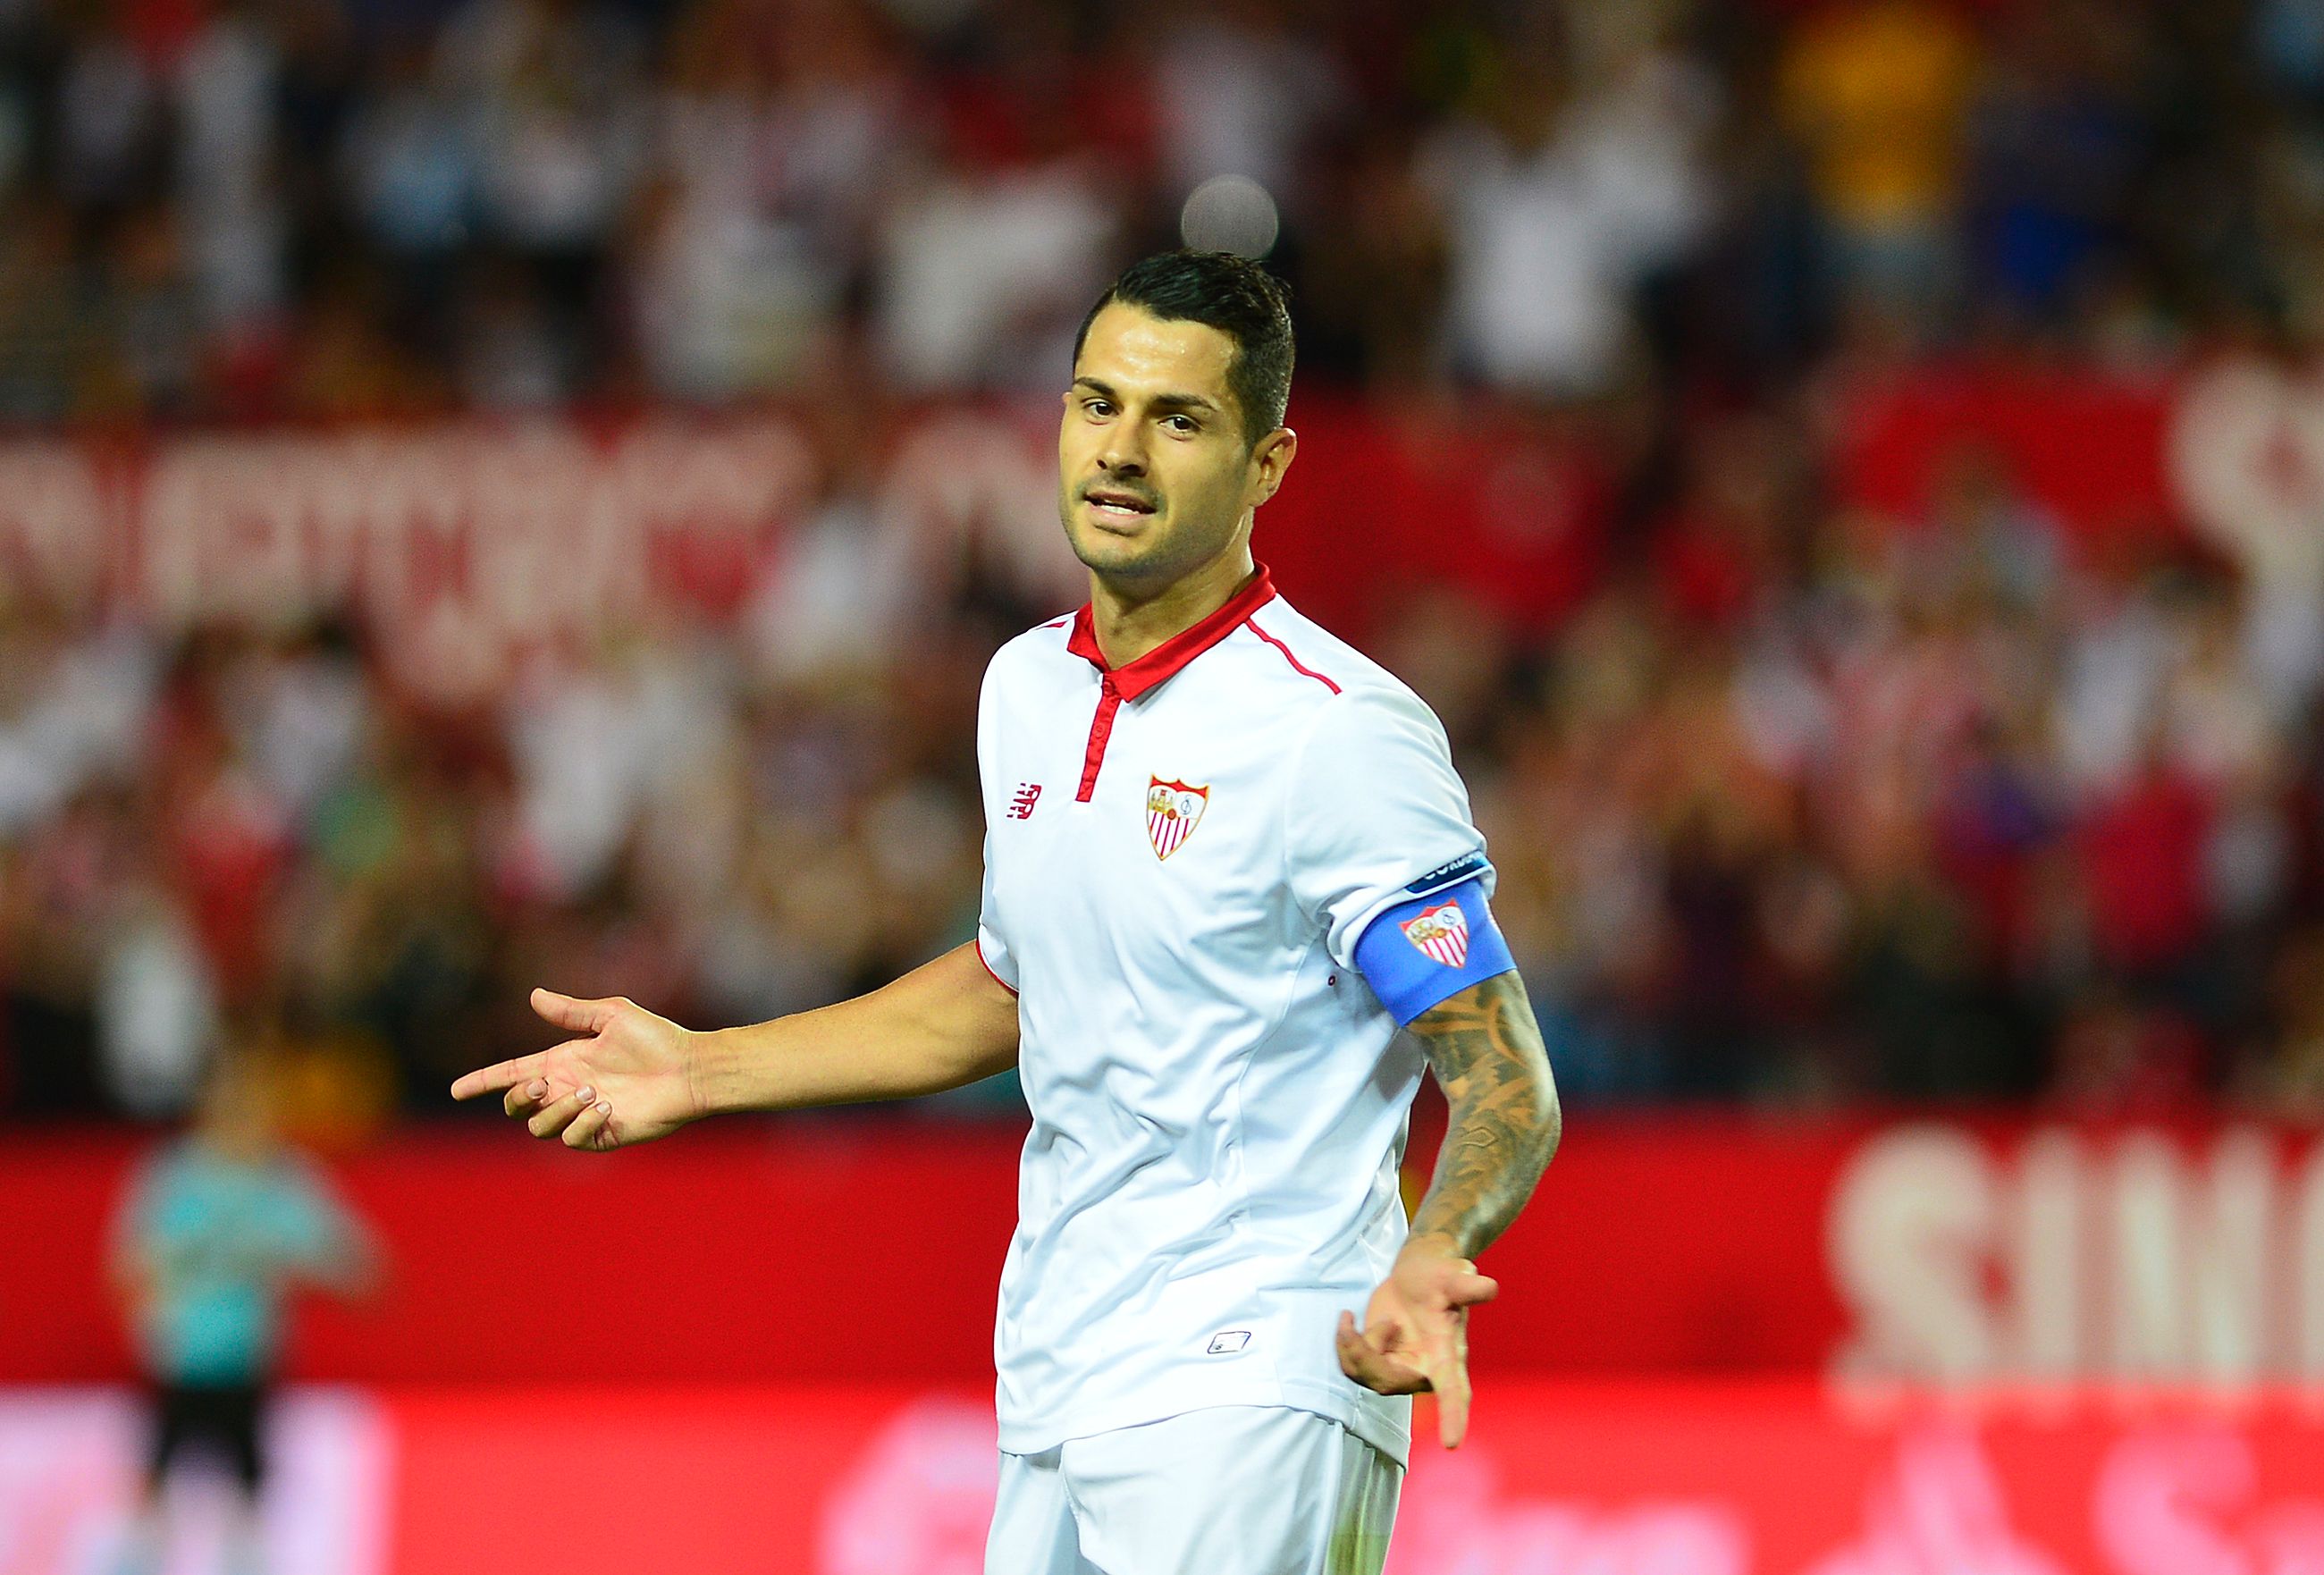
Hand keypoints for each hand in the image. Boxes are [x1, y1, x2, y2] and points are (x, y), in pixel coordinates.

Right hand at [449, 989, 700, 1151]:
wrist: (689, 1069)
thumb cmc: (656, 1039)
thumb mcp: (611, 1016)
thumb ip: (571, 1011)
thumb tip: (534, 995)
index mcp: (562, 1062)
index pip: (511, 1075)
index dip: (482, 1082)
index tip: (456, 1090)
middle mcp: (566, 1090)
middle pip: (517, 1105)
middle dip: (518, 1096)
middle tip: (543, 1082)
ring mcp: (581, 1116)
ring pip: (538, 1126)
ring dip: (557, 1109)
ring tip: (592, 1091)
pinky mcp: (601, 1136)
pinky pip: (571, 1139)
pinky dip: (582, 1124)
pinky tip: (606, 1107)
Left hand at [1335, 1236, 1499, 1447]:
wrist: (1417, 1276)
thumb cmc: (1440, 1278)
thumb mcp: (1452, 1277)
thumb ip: (1466, 1286)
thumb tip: (1489, 1289)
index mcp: (1447, 1356)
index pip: (1453, 1391)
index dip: (1453, 1416)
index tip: (1452, 1443)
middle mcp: (1424, 1371)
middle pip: (1387, 1380)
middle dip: (1369, 1352)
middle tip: (1384, 1319)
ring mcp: (1398, 1371)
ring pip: (1365, 1375)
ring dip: (1355, 1342)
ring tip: (1373, 1313)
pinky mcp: (1377, 1365)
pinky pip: (1352, 1368)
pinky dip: (1344, 1343)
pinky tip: (1348, 1318)